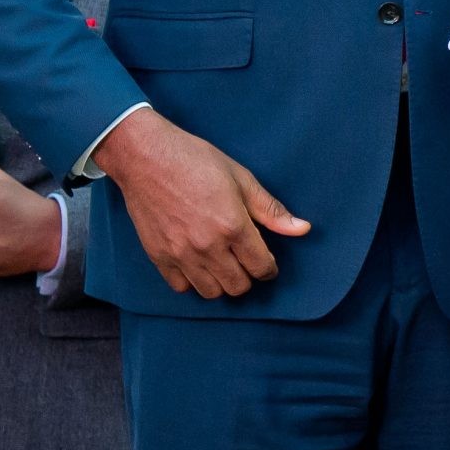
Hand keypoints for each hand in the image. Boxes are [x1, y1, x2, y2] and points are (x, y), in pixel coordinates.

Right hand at [94, 109, 307, 298]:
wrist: (147, 158)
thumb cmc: (197, 162)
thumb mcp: (242, 179)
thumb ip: (271, 210)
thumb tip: (302, 229)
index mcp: (233, 226)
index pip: (261, 267)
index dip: (269, 268)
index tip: (268, 263)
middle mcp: (207, 246)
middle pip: (238, 286)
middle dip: (248, 277)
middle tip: (246, 262)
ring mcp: (180, 254)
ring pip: (211, 292)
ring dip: (222, 282)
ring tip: (224, 265)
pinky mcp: (158, 256)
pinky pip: (181, 287)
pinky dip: (192, 281)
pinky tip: (198, 264)